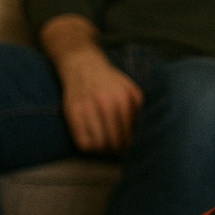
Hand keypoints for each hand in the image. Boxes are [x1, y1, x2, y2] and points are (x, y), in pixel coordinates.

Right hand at [40, 15, 142, 153]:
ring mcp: (86, 107)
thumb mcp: (131, 90)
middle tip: (118, 149)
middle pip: (114, 142)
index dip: (130, 145)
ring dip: (103, 150)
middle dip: (117, 149)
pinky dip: (89, 146)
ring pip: (98, 145)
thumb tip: (142, 134)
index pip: (129, 134)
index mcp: (123, 99)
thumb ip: (139, 110)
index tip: (129, 147)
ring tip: (106, 145)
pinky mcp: (71, 111)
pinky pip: (82, 141)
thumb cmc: (111, 81)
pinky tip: (93, 141)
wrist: (83, 65)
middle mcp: (105, 103)